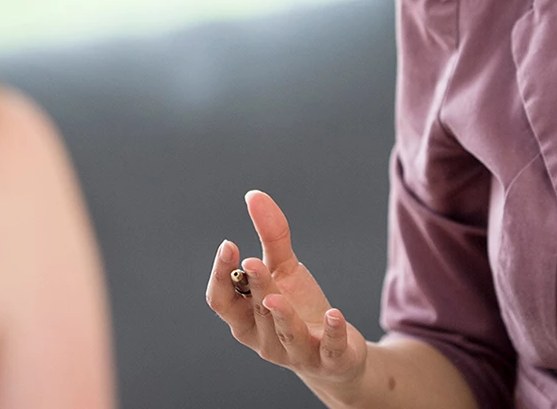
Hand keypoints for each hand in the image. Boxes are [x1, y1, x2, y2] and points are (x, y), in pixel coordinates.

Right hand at [204, 189, 369, 389]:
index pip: (221, 300)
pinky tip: (334, 314)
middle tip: (253, 261)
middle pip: (253, 312)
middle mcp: (264, 340)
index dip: (221, 275)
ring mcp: (296, 353)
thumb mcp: (285, 269)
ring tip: (277, 296)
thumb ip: (271, 236)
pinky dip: (331, 333)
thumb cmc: (299, 308)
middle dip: (253, 287)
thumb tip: (254, 195)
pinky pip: (329, 349)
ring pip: (286, 334)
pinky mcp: (329, 362)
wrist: (335, 352)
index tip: (229, 244)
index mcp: (245, 318)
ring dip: (282, 315)